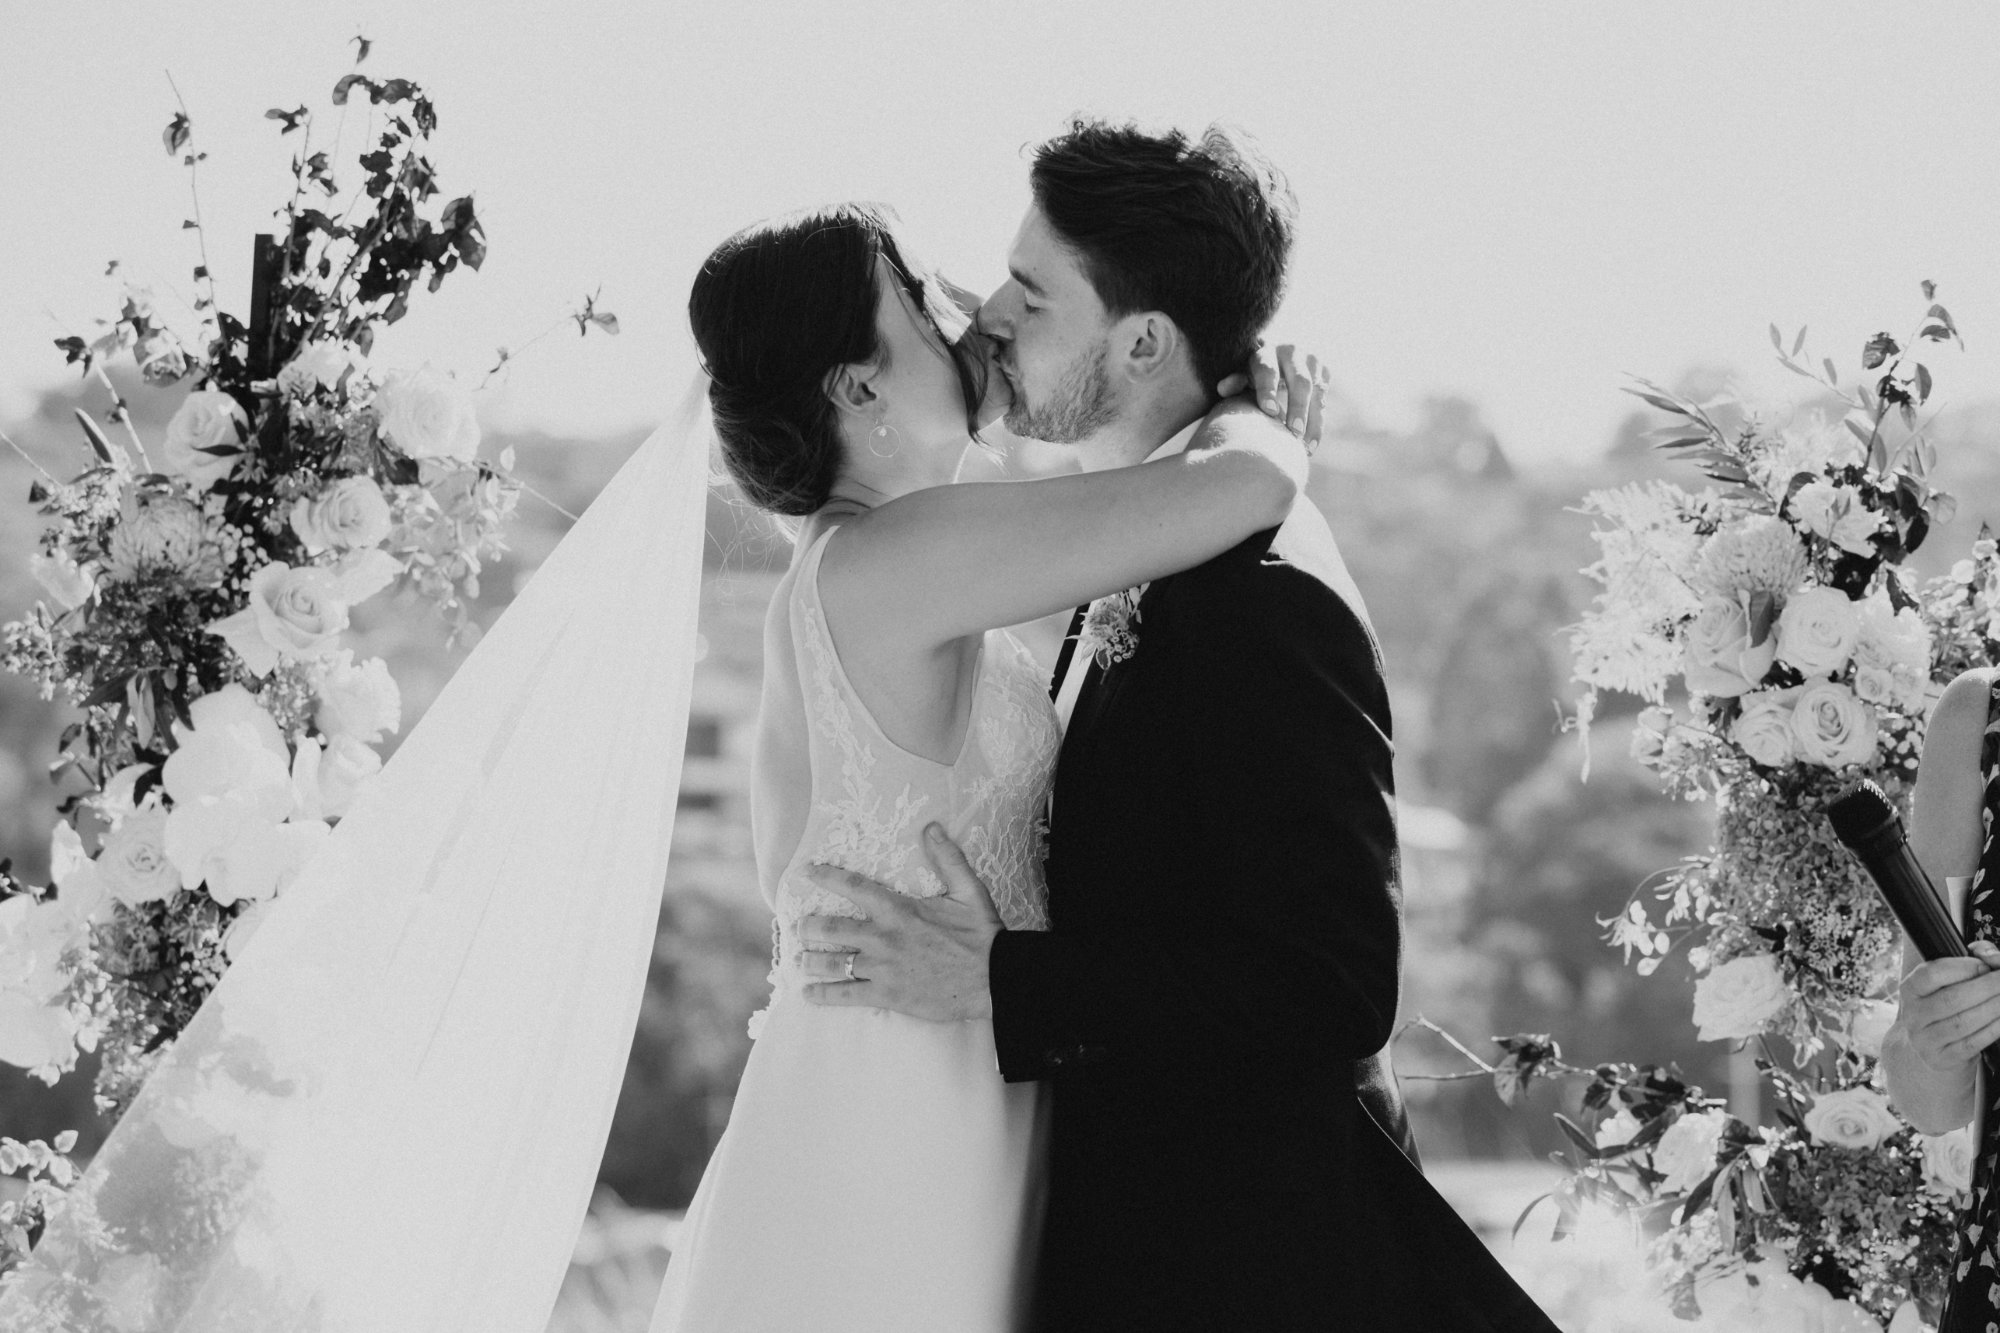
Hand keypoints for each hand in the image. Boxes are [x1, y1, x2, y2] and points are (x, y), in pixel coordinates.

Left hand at [797, 824, 1000, 1021]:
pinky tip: (809, 994)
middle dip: (810, 926)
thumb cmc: (982, 935)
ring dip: (811, 959)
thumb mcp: (969, 890)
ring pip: (834, 962)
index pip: (853, 887)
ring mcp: (882, 968)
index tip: (807, 872)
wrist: (994, 979)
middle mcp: (883, 937)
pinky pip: (847, 994)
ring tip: (799, 958)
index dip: (827, 877)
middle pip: (833, 929)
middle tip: (799, 926)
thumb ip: (947, 858)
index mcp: (899, 910)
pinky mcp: (887, 995)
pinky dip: (824, 995)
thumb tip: (931, 827)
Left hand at [1215, 342, 1327, 451]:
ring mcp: (1311, 361)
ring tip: (1305, 447)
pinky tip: (1311, 445)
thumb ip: (1235, 382)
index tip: (1270, 411)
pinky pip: (1323, 402)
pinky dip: (1318, 425)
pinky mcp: (1324, 373)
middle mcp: (1292, 352)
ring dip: (1312, 421)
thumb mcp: (1243, 375)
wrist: (1278, 357)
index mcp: (1265, 353)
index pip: (1268, 370)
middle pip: (1300, 381)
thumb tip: (1223, 388)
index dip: (1268, 389)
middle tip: (1293, 433)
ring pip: (1316, 392)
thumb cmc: (1252, 375)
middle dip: (1297, 407)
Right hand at [1899, 940, 1999, 1071]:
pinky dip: (1993, 1029)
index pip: (1931, 974)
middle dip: (1986, 988)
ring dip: (1993, 1008)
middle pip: (1952, 999)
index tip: (1984, 966)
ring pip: (1964, 1022)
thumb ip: (1965, 963)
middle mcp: (1913, 1015)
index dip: (1962, 968)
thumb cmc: (1942, 1009)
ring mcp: (1925, 1039)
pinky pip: (1973, 1042)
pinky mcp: (1942, 1058)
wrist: (1927, 1049)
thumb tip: (1985, 951)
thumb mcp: (1944, 985)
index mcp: (1910, 989)